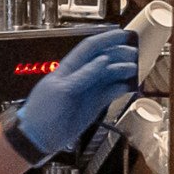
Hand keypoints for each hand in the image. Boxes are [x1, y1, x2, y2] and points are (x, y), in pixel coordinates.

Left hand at [15, 27, 140, 155]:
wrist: (38, 138)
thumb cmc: (42, 112)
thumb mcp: (62, 90)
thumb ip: (84, 75)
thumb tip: (102, 61)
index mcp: (69, 69)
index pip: (90, 48)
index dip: (106, 39)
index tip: (122, 34)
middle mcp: (80, 77)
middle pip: (103, 60)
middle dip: (119, 54)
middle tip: (134, 54)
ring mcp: (87, 90)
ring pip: (109, 75)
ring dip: (122, 71)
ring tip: (134, 69)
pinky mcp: (93, 104)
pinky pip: (110, 92)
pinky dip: (121, 88)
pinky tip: (128, 86)